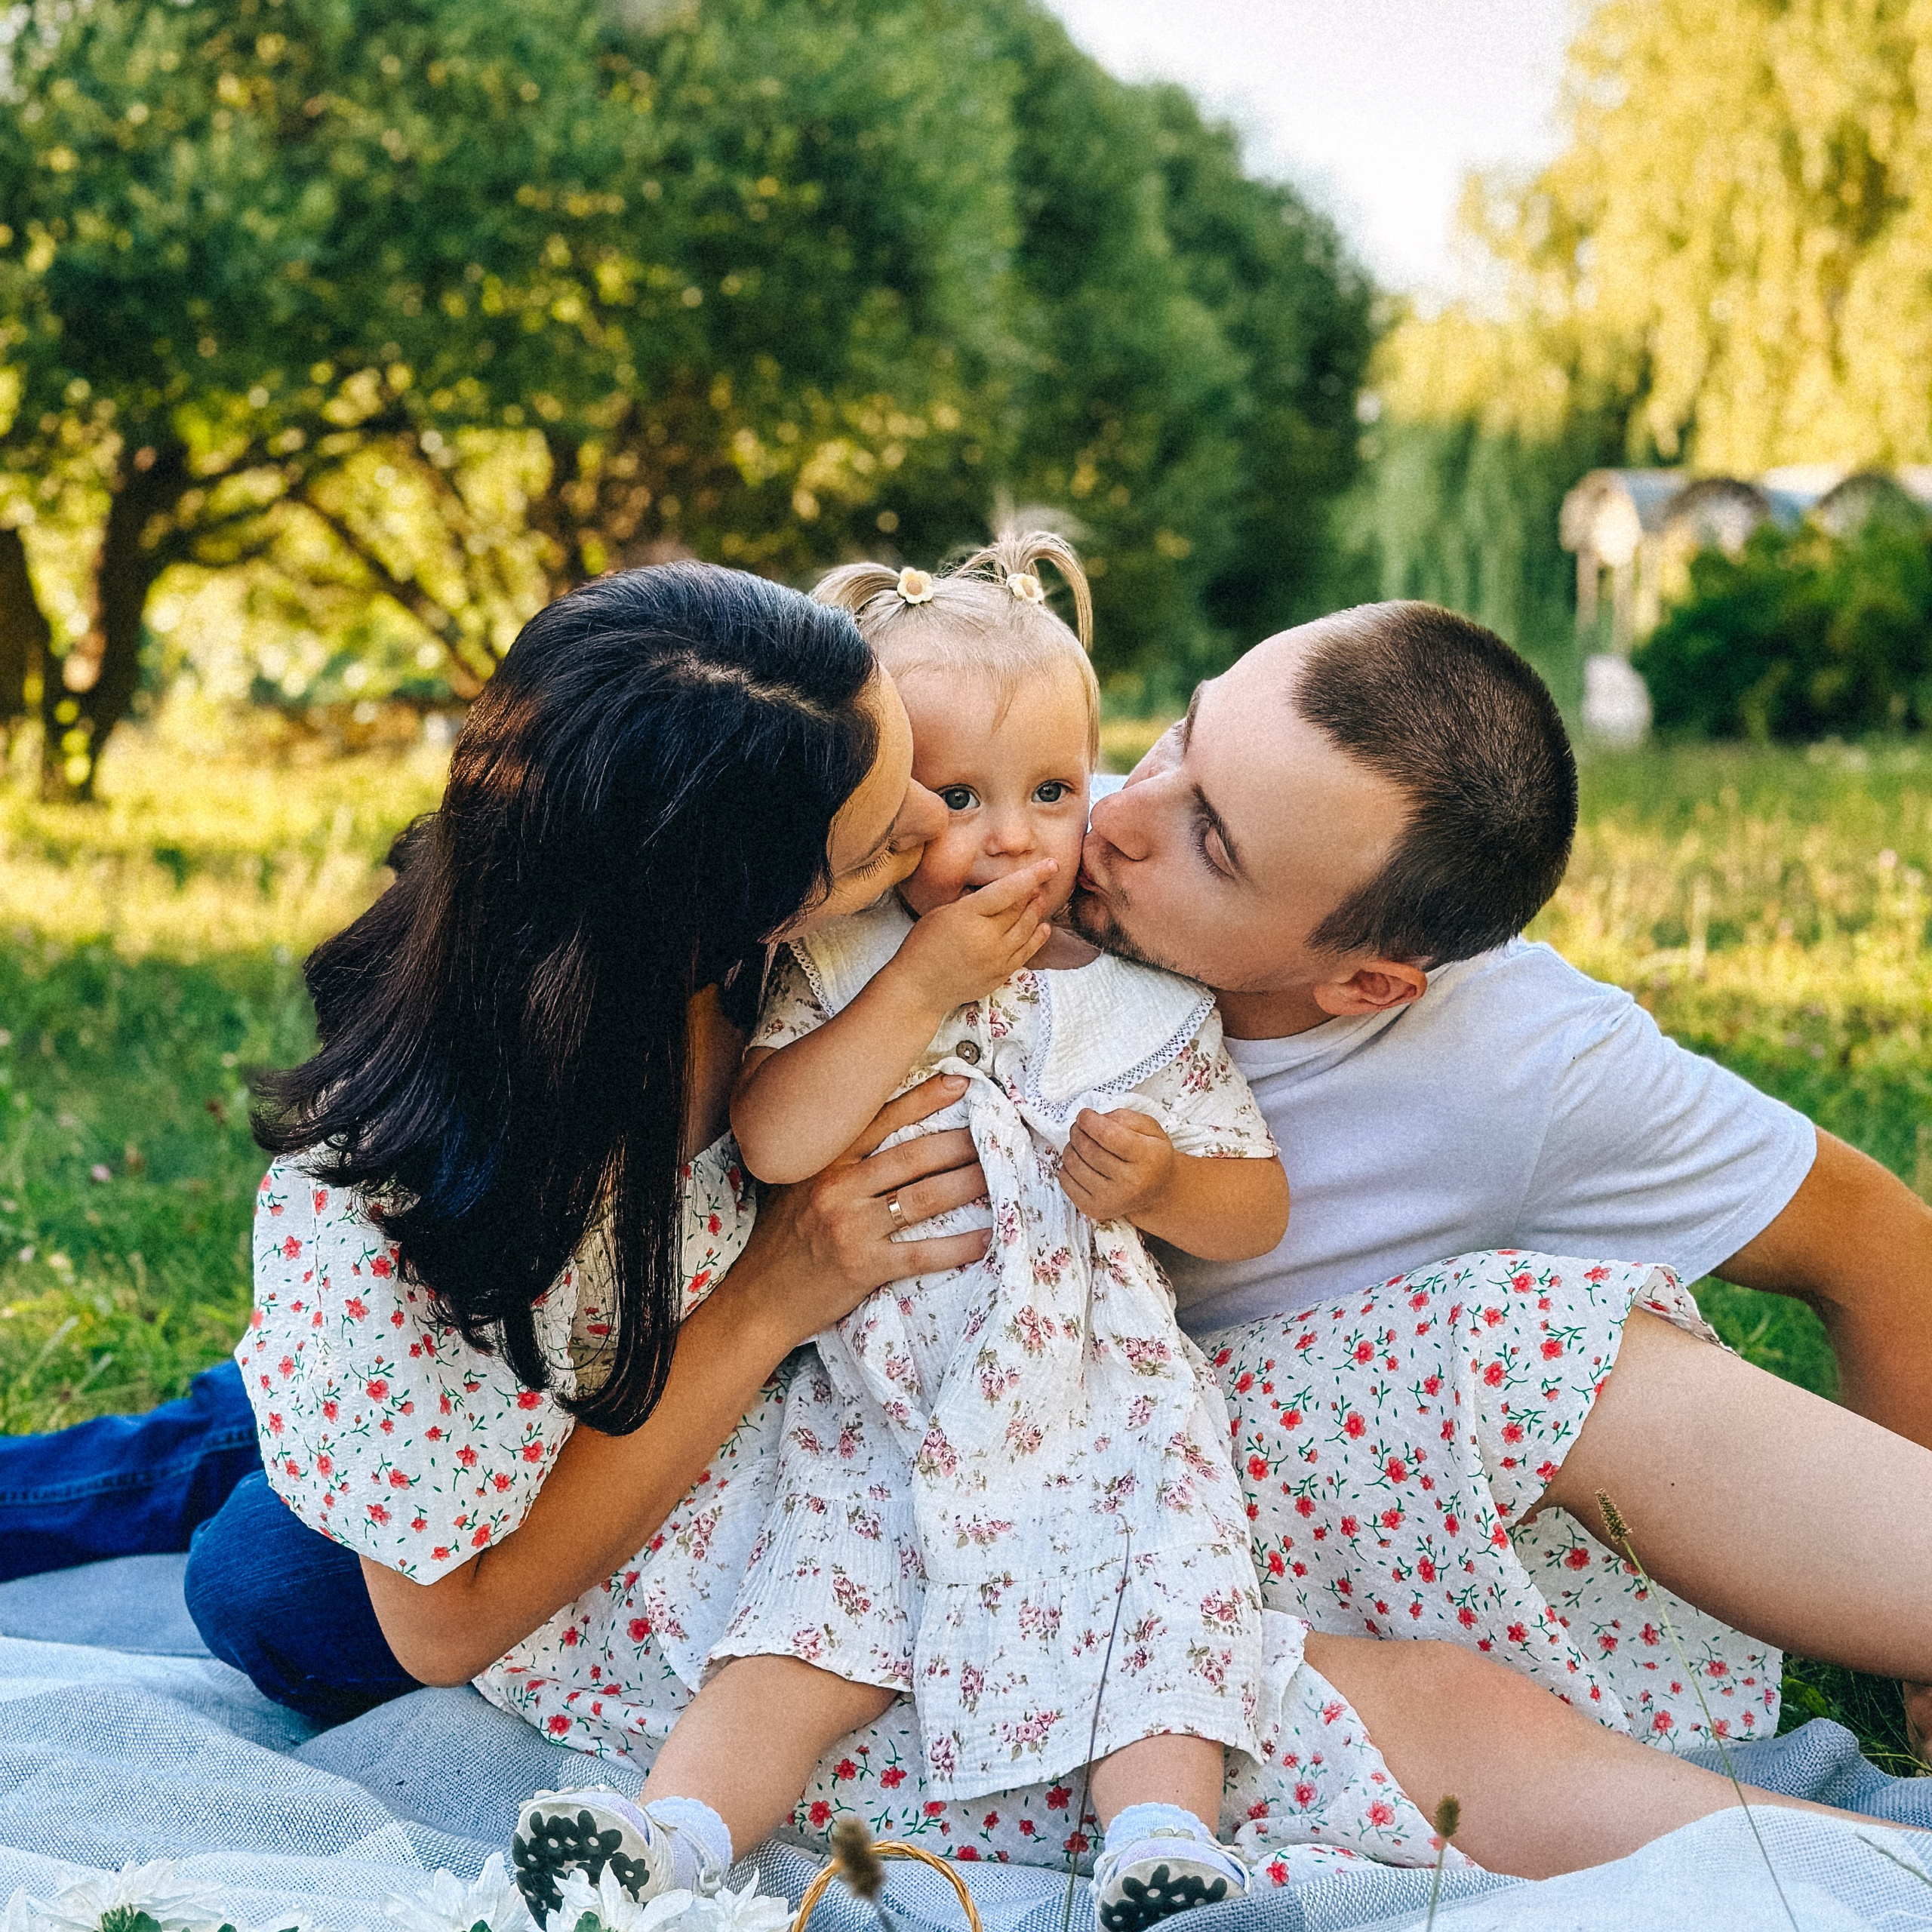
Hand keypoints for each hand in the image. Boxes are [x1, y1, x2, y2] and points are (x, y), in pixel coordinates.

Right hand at [723, 1074, 990, 1351]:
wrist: (758, 1299)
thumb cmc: (779, 1239)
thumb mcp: (791, 1184)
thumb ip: (823, 1155)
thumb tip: (856, 1121)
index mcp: (824, 1163)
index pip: (881, 1120)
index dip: (924, 1100)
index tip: (961, 1083)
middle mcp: (838, 1188)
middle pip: (914, 1156)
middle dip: (961, 1143)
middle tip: (997, 1133)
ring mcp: (852, 1227)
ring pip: (925, 1198)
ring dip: (969, 1185)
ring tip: (1001, 1175)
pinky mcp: (864, 1266)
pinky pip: (922, 1253)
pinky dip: (959, 1246)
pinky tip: (987, 1238)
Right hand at [891, 860, 1056, 1012]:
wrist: (919, 988)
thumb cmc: (923, 946)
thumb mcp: (941, 913)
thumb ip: (971, 902)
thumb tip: (997, 891)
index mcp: (968, 915)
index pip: (1007, 891)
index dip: (1032, 876)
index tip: (1051, 864)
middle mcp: (986, 937)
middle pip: (1020, 910)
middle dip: (1033, 893)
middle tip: (1041, 882)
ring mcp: (996, 958)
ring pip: (1027, 930)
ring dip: (1036, 913)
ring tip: (1040, 900)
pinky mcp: (1000, 974)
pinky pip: (1026, 953)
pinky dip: (1037, 938)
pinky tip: (1043, 927)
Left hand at [1058, 1107, 1175, 1224]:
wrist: (1158, 1193)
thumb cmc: (1151, 1156)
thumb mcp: (1150, 1129)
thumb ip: (1124, 1117)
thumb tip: (1094, 1119)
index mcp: (1148, 1157)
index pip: (1107, 1134)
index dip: (1089, 1120)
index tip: (1085, 1115)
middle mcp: (1131, 1182)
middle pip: (1087, 1148)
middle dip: (1078, 1131)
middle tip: (1080, 1127)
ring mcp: (1111, 1198)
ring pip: (1073, 1163)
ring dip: (1071, 1147)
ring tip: (1080, 1143)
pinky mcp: (1094, 1209)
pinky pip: (1065, 1181)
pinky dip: (1067, 1166)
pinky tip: (1080, 1162)